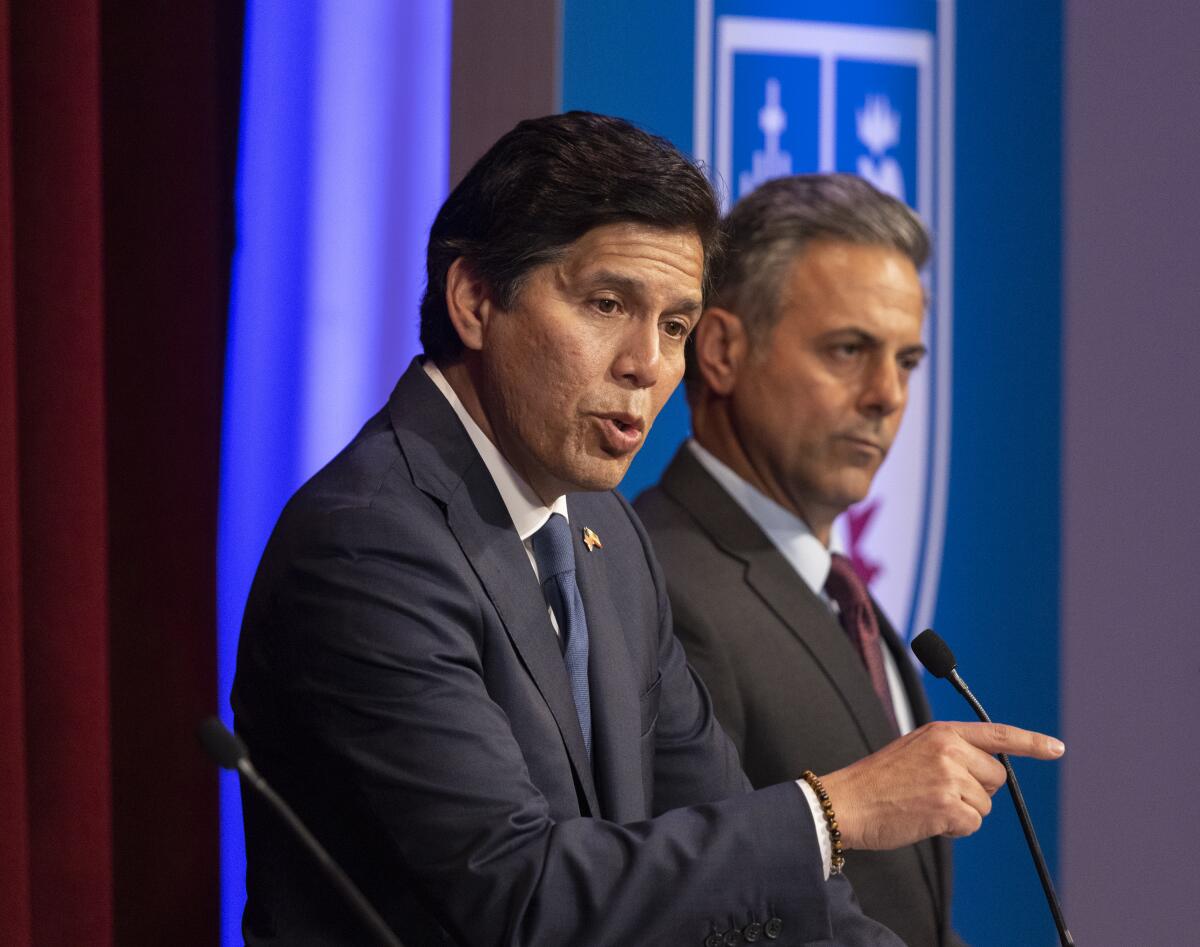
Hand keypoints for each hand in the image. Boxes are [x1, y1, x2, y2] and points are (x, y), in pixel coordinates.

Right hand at [819, 721, 1064, 849]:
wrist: (847, 801)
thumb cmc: (878, 781)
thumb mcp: (915, 749)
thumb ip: (951, 751)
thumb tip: (990, 772)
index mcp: (942, 732)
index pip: (997, 734)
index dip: (1032, 742)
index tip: (1056, 748)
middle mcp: (949, 750)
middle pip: (997, 776)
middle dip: (978, 790)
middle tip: (940, 791)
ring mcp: (949, 777)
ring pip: (985, 805)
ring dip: (962, 812)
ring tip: (925, 804)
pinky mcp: (947, 806)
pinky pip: (973, 824)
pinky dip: (955, 828)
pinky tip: (926, 818)